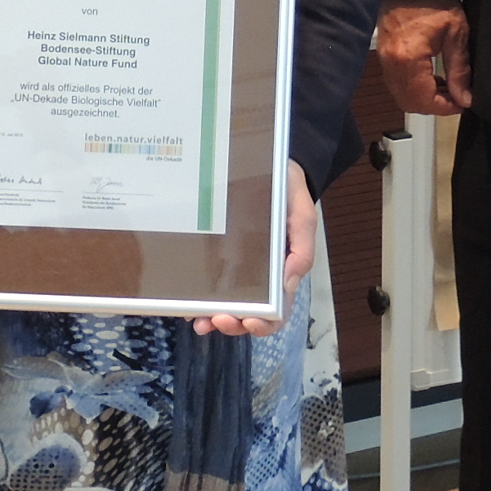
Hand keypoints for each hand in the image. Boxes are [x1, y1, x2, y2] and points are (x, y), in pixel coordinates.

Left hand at [196, 163, 317, 337]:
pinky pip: (208, 284)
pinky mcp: (219, 255)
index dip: (264, 323)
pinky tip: (187, 304)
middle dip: (233, 324)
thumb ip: (303, 249)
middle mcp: (259, 276)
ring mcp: (237, 267)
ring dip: (212, 318)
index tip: (249, 321)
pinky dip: (198, 299)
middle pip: (248, 314)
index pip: (276, 310)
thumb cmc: (289, 193)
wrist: (270, 167)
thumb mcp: (303, 216)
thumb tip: (289, 284)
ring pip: (226, 305)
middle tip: (217, 320)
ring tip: (198, 319)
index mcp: (282, 271)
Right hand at [375, 0, 472, 116]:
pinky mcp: (384, 57)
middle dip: (434, 106)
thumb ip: (459, 69)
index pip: (424, 100)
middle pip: (411, 103)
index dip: (445, 107)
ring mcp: (384, 62)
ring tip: (446, 87)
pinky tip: (431, 78)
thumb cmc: (434, 1)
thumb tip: (465, 98)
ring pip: (402, 96)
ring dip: (424, 98)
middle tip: (456, 97)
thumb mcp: (456, 33)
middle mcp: (392, 64)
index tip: (463, 103)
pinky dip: (414, 89)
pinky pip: (398, 84)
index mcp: (409, 58)